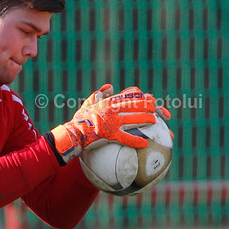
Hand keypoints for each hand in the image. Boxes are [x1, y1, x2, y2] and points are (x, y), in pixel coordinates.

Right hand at [50, 84, 164, 160]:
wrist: (73, 133)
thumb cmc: (80, 119)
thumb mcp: (88, 103)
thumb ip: (99, 94)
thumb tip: (109, 86)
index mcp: (108, 102)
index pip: (128, 96)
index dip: (140, 96)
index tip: (148, 97)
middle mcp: (111, 110)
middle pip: (134, 105)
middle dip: (147, 106)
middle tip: (155, 108)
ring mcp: (111, 122)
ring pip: (134, 119)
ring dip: (146, 120)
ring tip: (155, 122)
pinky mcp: (109, 134)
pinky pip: (126, 137)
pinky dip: (136, 141)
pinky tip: (144, 143)